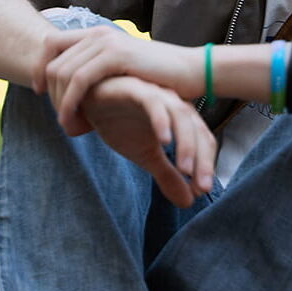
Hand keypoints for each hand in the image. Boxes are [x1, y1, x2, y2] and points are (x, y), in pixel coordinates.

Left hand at [33, 26, 201, 129]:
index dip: (39, 68)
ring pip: (62, 72)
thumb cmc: (157, 77)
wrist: (191, 72)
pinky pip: (79, 79)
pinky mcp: (115, 55)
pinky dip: (70, 102)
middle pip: (52, 62)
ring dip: (59, 102)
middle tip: (61, 119)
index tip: (40, 92)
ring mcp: (105, 41)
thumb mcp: (120, 70)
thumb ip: (97, 71)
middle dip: (50, 93)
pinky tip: (74, 119)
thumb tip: (73, 86)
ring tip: (67, 125)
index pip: (50, 44)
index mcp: (95, 33)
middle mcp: (96, 33)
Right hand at [79, 75, 215, 207]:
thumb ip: (167, 174)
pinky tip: (164, 141)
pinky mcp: (134, 88)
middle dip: (202, 159)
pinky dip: (161, 120)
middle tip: (201, 187)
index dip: (205, 166)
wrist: (86, 102)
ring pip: (180, 115)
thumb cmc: (118, 122)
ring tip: (184, 169)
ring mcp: (154, 94)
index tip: (201, 191)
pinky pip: (153, 102)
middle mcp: (172, 103)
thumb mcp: (144, 154)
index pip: (203, 141)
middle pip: (197, 130)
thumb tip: (188, 202)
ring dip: (186, 143)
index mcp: (179, 118)